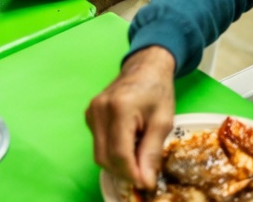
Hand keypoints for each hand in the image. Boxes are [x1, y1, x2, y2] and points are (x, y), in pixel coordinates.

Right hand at [86, 46, 177, 190]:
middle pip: (104, 157)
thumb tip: (145, 182)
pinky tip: (129, 145)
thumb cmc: (157, 91)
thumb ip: (151, 152)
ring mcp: (91, 113)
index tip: (146, 184)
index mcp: (119, 108)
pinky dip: (113, 153)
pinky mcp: (89, 116)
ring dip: (119, 164)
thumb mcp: (163, 122)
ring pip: (99, 154)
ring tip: (139, 156)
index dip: (132, 174)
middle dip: (124, 172)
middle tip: (144, 175)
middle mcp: (99, 110)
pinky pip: (98, 144)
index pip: (119, 153)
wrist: (144, 67)